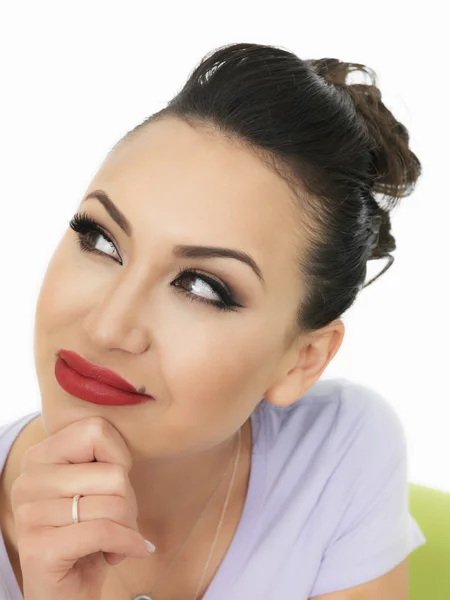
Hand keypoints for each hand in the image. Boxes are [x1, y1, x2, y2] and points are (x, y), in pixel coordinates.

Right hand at [10, 416, 154, 599]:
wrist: (67, 593)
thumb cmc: (89, 533)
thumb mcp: (95, 487)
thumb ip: (105, 460)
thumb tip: (133, 442)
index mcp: (40, 457)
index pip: (96, 430)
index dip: (119, 459)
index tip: (113, 485)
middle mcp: (28, 481)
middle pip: (113, 473)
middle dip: (129, 502)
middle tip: (119, 522)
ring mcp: (29, 515)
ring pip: (113, 503)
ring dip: (128, 527)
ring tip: (115, 539)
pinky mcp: (39, 548)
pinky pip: (105, 532)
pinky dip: (128, 544)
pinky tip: (126, 553)